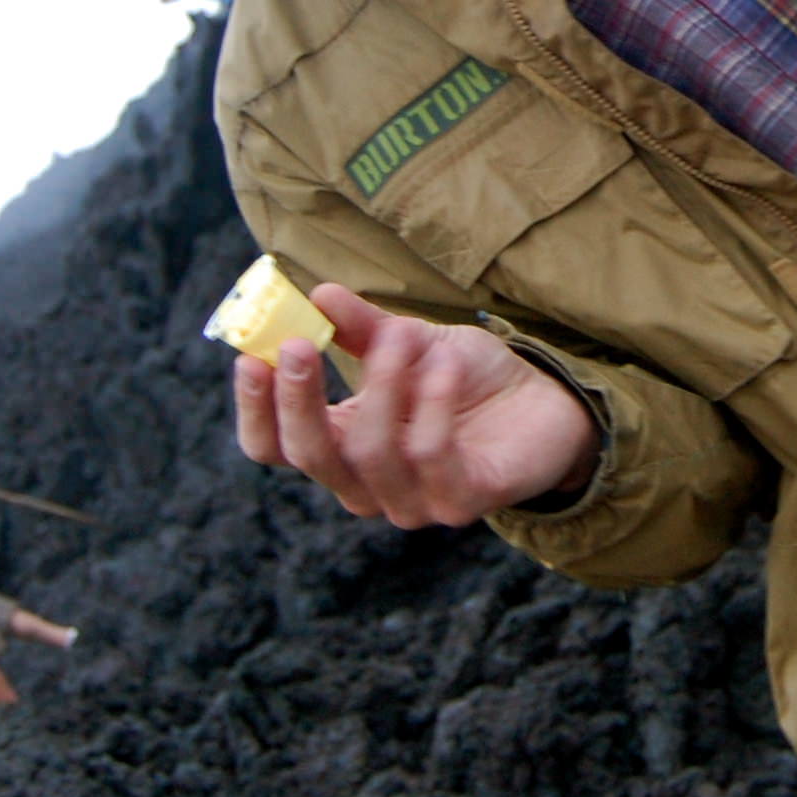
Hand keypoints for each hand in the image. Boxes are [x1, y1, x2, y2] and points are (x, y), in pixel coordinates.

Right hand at [234, 287, 601, 526]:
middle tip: (300, 343)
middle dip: (299, 401)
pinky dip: (433, 405)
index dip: (255, 408)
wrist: (546, 401)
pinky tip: (447, 364)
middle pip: (310, 456)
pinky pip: (432, 457)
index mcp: (338, 445)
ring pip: (371, 454)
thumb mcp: (407, 341)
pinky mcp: (459, 502)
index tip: (250, 356)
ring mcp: (410, 502)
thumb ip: (361, 326)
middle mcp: (364, 484)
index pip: (273, 445)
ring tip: (406, 335)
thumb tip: (315, 293)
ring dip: (383, 386)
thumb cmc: (463, 376)